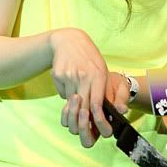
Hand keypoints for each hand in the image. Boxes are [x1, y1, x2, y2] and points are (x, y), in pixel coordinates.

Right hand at [51, 28, 111, 145]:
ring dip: (74, 104)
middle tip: (85, 123)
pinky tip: (68, 81)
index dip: (97, 118)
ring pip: (71, 101)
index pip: (97, 103)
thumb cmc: (89, 57)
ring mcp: (69, 75)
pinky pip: (61, 93)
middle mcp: (84, 76)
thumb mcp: (101, 69)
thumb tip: (109, 111)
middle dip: (83, 118)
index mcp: (98, 75)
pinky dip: (65, 93)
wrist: (69, 40)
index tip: (99, 126)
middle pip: (83, 106)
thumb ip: (103, 90)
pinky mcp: (58, 75)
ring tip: (77, 96)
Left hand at [61, 72, 130, 147]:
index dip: (100, 122)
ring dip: (73, 115)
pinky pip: (65, 122)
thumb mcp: (121, 90)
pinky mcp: (72, 117)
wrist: (104, 80)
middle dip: (83, 126)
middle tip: (83, 110)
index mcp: (110, 123)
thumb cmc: (115, 87)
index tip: (96, 106)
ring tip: (76, 97)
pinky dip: (65, 113)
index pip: (105, 132)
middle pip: (86, 141)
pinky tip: (70, 100)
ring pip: (74, 130)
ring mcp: (83, 123)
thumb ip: (122, 99)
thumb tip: (121, 109)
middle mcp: (95, 127)